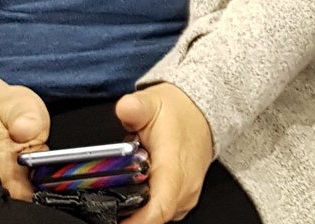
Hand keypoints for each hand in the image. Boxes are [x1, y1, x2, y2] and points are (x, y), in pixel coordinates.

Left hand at [116, 83, 212, 222]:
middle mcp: (184, 187)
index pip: (157, 210)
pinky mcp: (186, 198)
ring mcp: (187, 195)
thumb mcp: (153, 102)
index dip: (134, 223)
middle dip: (129, 214)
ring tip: (128, 188)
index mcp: (174, 167)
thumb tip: (125, 107)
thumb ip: (136, 107)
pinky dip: (149, 206)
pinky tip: (141, 189)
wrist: (202, 112)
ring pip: (158, 216)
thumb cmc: (179, 111)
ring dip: (139, 209)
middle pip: (153, 219)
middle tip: (112, 197)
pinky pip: (164, 212)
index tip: (113, 219)